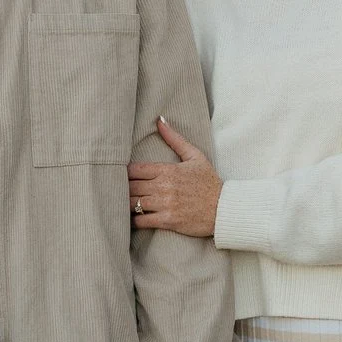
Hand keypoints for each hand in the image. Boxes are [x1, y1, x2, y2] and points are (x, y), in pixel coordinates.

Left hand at [128, 116, 221, 237]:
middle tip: (117, 190)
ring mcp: (166, 204)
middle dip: (122, 188)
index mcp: (168, 170)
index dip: (124, 172)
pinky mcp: (168, 221)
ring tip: (121, 203)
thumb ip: (175, 139)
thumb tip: (160, 120)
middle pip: (131, 186)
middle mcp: (164, 186)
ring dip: (126, 204)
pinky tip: (133, 218)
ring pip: (133, 203)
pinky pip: (142, 221)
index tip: (121, 175)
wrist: (224, 208)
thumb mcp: (195, 156)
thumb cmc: (209, 182)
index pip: (135, 169)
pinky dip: (134, 220)